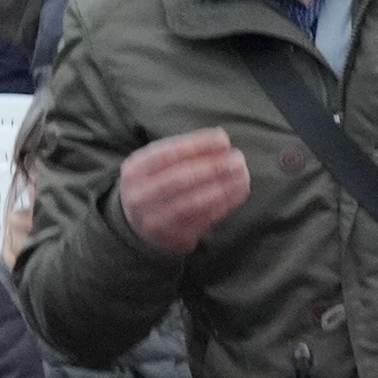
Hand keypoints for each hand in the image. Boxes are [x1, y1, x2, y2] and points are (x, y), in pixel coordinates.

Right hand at [117, 130, 250, 254]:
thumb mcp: (160, 164)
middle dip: (212, 167)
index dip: (198, 145)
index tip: (224, 139)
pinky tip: (237, 192)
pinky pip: (202, 220)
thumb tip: (222, 140)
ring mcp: (154, 220)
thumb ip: (187, 151)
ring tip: (242, 175)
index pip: (167, 153)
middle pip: (179, 179)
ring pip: (192, 203)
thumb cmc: (158, 184)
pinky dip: (223, 205)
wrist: (140, 225)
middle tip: (238, 159)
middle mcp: (139, 196)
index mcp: (134, 170)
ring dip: (222, 188)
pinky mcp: (172, 238)